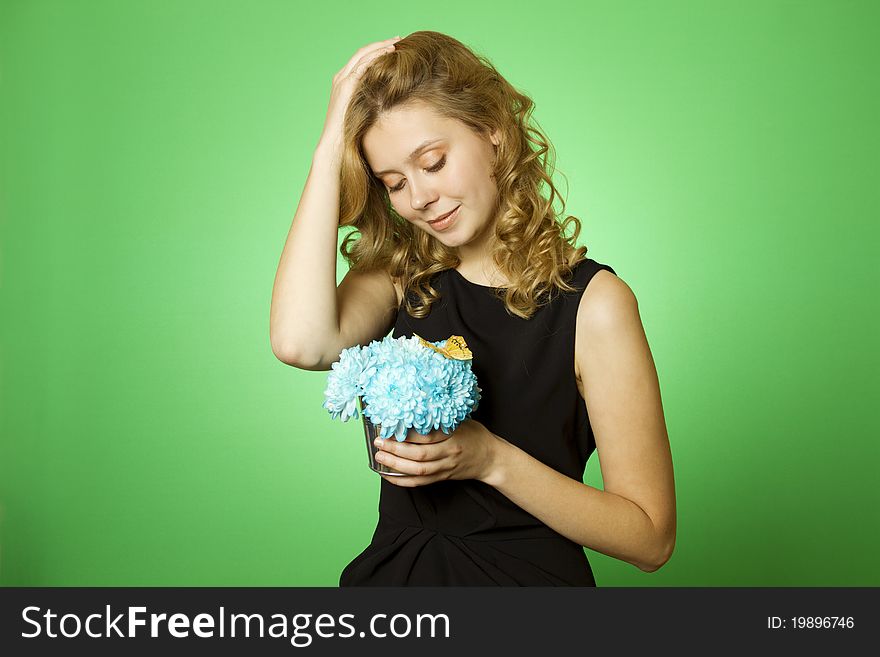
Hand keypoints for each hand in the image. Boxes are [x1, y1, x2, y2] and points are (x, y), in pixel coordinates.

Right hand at [317, 36, 401, 154]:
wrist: (334, 142)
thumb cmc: (349, 132)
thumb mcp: (361, 112)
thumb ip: (369, 101)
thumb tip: (387, 101)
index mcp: (344, 81)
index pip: (361, 59)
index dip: (377, 50)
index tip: (393, 47)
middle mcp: (341, 77)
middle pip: (362, 52)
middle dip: (381, 43)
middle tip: (398, 39)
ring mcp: (342, 80)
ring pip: (363, 55)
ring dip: (380, 47)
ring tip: (396, 43)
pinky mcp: (346, 86)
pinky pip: (362, 65)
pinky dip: (376, 57)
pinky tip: (388, 54)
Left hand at [374, 419, 499, 486]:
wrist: (491, 458)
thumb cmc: (475, 435)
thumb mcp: (461, 421)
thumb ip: (440, 419)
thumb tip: (413, 411)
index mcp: (454, 436)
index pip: (427, 436)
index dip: (407, 434)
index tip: (390, 427)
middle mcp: (450, 453)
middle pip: (420, 455)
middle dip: (396, 450)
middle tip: (379, 443)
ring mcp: (446, 467)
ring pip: (418, 470)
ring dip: (396, 465)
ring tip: (380, 458)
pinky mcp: (443, 477)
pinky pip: (420, 482)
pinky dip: (403, 480)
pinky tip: (389, 475)